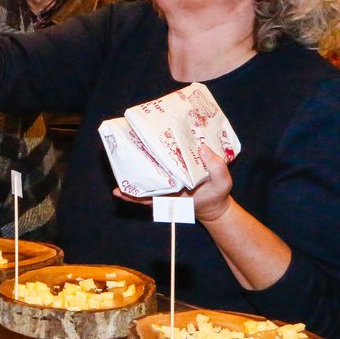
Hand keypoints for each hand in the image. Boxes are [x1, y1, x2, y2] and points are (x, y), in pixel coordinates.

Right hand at [110, 143, 233, 222]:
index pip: (164, 146)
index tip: (143, 127)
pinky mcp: (157, 198)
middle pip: (148, 159)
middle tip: (124, 142)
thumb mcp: (222, 177)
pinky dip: (129, 196)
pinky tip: (119, 191)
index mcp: (178, 159)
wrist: (211, 210)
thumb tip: (203, 148)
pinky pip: (141, 197)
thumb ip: (217, 165)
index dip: (154, 136)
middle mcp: (166, 168)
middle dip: (135, 150)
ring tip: (117, 166)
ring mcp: (160, 183)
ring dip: (128, 172)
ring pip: (141, 176)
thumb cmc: (216, 191)